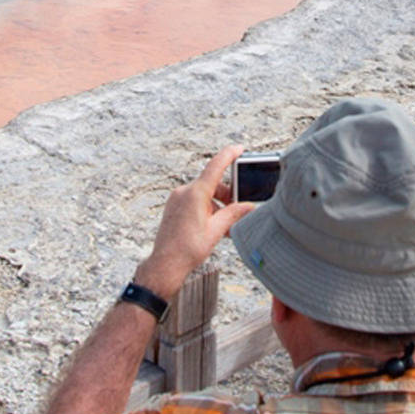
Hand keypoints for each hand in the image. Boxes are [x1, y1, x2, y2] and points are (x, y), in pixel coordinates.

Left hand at [136, 147, 257, 293]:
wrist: (165, 264)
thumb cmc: (188, 249)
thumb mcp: (217, 230)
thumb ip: (234, 214)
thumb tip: (249, 206)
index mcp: (195, 194)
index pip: (215, 166)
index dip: (229, 155)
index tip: (239, 149)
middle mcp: (184, 192)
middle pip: (213, 185)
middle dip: (228, 196)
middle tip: (239, 210)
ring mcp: (177, 199)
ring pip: (204, 195)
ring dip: (218, 205)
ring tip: (226, 226)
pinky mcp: (174, 207)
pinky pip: (195, 201)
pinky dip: (207, 209)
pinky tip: (214, 226)